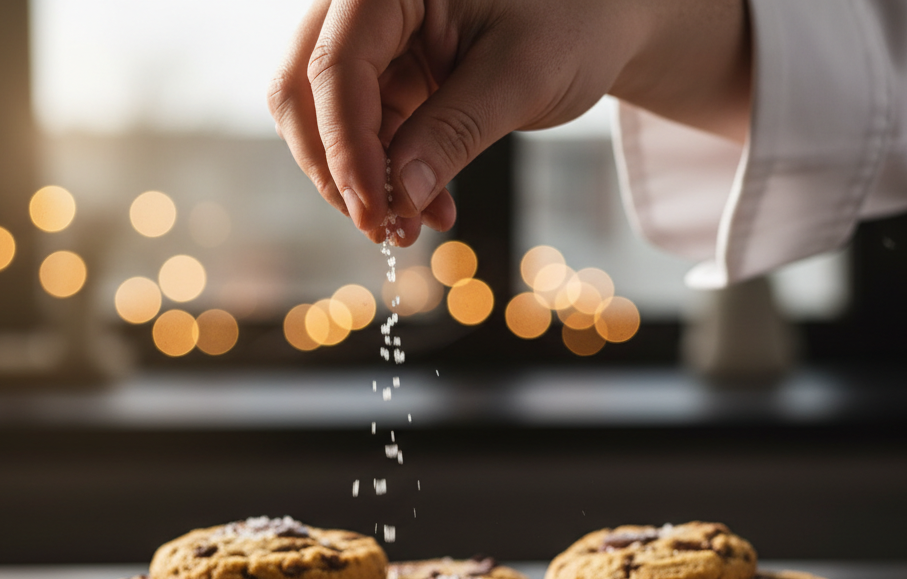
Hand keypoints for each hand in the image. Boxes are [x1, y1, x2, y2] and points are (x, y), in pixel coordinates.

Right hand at [268, 0, 749, 243]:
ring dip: (362, 180)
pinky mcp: (386, 72)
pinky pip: (362, 130)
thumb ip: (453, 132)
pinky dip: (386, 174)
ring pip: (324, 118)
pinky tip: (426, 205)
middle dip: (337, 168)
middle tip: (382, 228)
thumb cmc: (575, 22)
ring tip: (413, 225)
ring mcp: (371, 38)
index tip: (375, 212)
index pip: (337, 66)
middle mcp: (364, 3)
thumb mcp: (521, 78)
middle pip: (304, 90)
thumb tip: (397, 196)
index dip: (347, 148)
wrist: (602, 17)